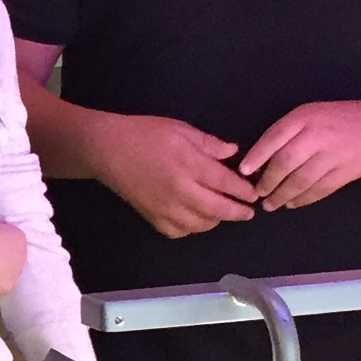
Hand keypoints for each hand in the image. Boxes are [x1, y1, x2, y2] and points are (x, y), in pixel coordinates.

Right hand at [94, 114, 257, 239]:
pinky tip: (196, 219)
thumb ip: (209, 144)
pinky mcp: (152, 217)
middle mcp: (181, 191)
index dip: (244, 190)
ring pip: (201, 224)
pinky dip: (192, 228)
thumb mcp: (181, 129)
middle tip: (249, 212)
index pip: (226, 183)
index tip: (253, 193)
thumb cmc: (145, 134)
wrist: (107, 150)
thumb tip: (233, 153)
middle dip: (238, 212)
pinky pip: (179, 231)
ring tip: (222, 214)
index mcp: (190, 165)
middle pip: (218, 209)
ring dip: (216, 220)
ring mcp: (166, 208)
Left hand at [239, 101, 360, 210]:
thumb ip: (286, 133)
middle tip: (257, 193)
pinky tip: (291, 203)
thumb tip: (256, 160)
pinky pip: (320, 190)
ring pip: (302, 179)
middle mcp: (318, 135)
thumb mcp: (308, 116)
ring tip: (270, 204)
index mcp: (304, 117)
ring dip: (282, 195)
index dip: (257, 156)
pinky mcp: (346, 172)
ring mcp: (334, 154)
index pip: (275, 137)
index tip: (243, 171)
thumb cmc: (332, 122)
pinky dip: (303, 199)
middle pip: (286, 161)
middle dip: (268, 180)